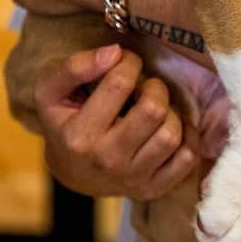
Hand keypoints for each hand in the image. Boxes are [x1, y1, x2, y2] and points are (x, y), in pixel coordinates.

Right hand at [34, 44, 198, 199]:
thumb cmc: (66, 122)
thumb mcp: (52, 93)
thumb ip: (74, 67)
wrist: (73, 172)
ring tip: (156, 110)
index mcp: (78, 136)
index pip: (119, 84)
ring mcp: (132, 178)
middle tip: (146, 88)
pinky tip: (168, 129)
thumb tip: (114, 52)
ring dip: (170, 113)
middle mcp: (106, 160)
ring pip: (172, 134)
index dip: (129, 63)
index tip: (127, 62)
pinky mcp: (153, 188)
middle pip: (153, 109)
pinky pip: (188, 158)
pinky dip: (187, 139)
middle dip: (155, 88)